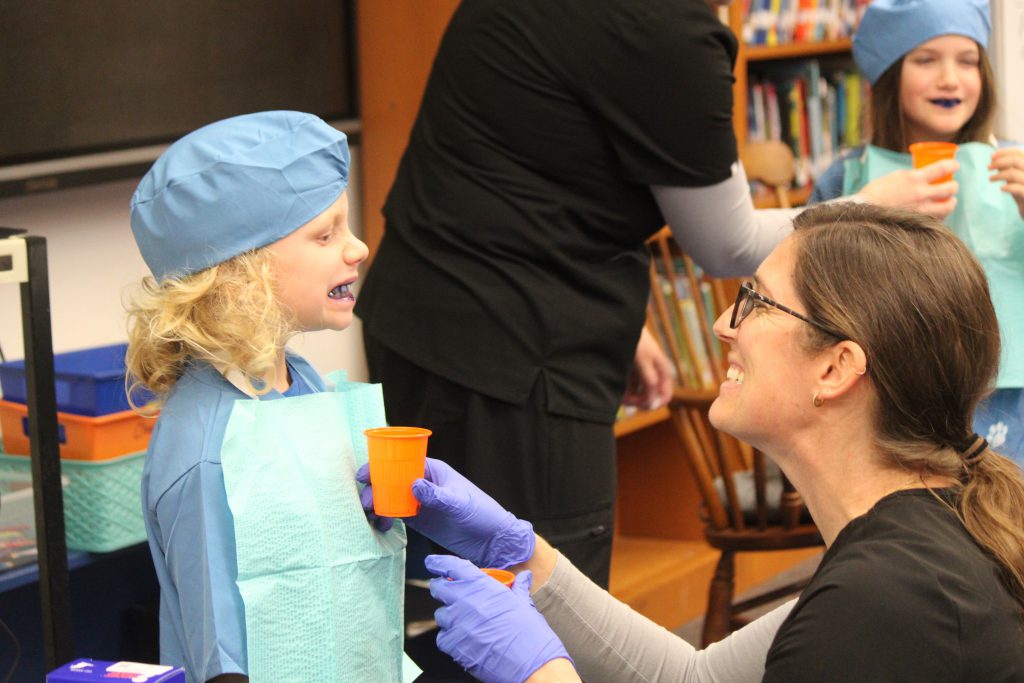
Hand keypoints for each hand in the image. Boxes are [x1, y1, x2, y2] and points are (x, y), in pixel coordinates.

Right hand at [357, 458, 534, 567]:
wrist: (491, 541)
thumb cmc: (481, 514)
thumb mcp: (459, 503)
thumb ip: (436, 495)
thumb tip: (413, 485)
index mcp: (432, 470)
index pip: (401, 462)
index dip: (380, 466)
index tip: (365, 475)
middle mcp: (423, 483)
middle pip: (390, 480)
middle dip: (374, 489)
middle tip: (366, 504)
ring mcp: (419, 501)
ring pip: (390, 498)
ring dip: (376, 504)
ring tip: (371, 517)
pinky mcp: (418, 519)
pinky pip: (395, 514)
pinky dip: (384, 518)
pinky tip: (380, 526)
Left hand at [427, 555, 572, 682]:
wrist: (530, 664)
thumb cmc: (530, 634)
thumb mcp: (524, 604)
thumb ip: (518, 588)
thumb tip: (524, 576)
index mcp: (482, 586)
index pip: (452, 567)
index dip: (439, 563)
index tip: (433, 563)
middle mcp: (465, 601)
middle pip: (439, 588)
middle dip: (441, 588)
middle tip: (447, 592)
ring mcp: (457, 624)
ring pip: (440, 614)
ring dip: (448, 616)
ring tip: (463, 621)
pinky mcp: (454, 646)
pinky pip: (442, 638)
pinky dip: (448, 638)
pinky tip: (462, 639)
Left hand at [623, 327, 674, 409]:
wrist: (621, 324)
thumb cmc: (635, 341)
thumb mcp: (644, 363)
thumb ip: (650, 383)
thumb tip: (653, 404)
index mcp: (662, 372)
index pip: (664, 397)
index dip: (652, 404)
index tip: (638, 404)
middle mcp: (654, 374)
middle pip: (649, 398)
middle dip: (637, 401)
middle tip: (622, 398)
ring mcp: (643, 373)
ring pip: (637, 394)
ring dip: (628, 396)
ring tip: (616, 390)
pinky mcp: (631, 372)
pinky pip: (629, 387)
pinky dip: (623, 389)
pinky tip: (615, 386)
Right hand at [858, 160, 958, 218]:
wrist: (863, 213)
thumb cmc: (875, 194)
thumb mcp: (894, 177)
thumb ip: (911, 177)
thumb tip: (923, 176)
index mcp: (914, 178)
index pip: (943, 168)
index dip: (953, 165)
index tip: (954, 166)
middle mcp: (921, 194)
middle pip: (950, 188)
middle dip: (953, 187)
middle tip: (950, 187)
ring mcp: (921, 210)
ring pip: (948, 206)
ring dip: (950, 203)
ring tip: (947, 202)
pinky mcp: (918, 223)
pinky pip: (937, 220)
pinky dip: (939, 216)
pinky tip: (935, 214)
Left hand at [989, 147, 1023, 218]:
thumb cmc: (1022, 192)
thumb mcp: (1014, 178)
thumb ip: (1008, 168)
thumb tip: (994, 159)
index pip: (1018, 152)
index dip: (1004, 152)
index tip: (991, 156)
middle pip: (1016, 160)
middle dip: (999, 162)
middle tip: (988, 167)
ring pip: (1013, 174)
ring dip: (999, 175)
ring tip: (991, 179)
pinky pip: (1018, 188)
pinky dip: (1008, 187)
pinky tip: (1002, 188)